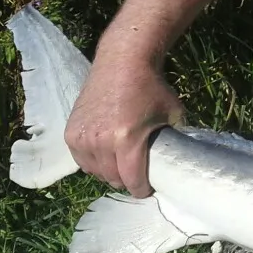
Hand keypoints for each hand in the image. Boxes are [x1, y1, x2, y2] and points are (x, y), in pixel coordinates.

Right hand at [64, 56, 183, 197]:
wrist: (122, 62)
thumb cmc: (152, 88)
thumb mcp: (174, 114)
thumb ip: (175, 138)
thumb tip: (181, 158)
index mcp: (126, 139)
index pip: (131, 179)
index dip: (141, 189)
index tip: (147, 190)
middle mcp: (100, 141)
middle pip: (112, 178)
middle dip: (126, 181)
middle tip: (136, 178)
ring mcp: (83, 137)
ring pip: (95, 171)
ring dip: (108, 173)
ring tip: (121, 168)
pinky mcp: (71, 131)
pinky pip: (81, 159)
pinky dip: (92, 163)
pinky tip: (104, 158)